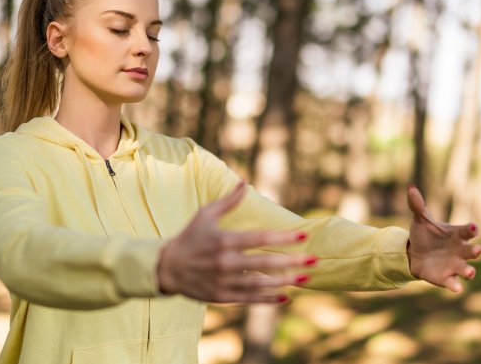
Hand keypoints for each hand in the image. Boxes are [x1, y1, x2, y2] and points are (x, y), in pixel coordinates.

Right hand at [157, 181, 314, 303]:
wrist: (166, 268)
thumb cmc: (189, 237)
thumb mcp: (205, 215)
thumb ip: (228, 201)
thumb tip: (244, 181)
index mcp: (224, 241)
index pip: (259, 238)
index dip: (283, 237)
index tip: (303, 235)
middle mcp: (225, 263)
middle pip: (264, 263)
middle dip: (291, 262)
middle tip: (314, 260)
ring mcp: (224, 282)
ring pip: (260, 284)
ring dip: (285, 282)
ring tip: (304, 278)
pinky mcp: (222, 296)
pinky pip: (250, 299)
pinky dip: (268, 299)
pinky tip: (286, 297)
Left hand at [406, 185, 480, 292]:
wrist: (413, 254)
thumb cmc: (423, 234)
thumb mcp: (420, 219)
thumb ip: (417, 205)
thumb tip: (410, 188)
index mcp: (456, 234)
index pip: (467, 231)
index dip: (471, 229)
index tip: (473, 227)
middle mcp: (460, 251)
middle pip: (472, 251)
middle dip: (475, 251)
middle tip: (477, 250)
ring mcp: (454, 266)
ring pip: (466, 269)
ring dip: (469, 271)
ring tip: (469, 273)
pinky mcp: (446, 278)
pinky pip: (452, 283)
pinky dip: (455, 285)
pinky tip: (456, 288)